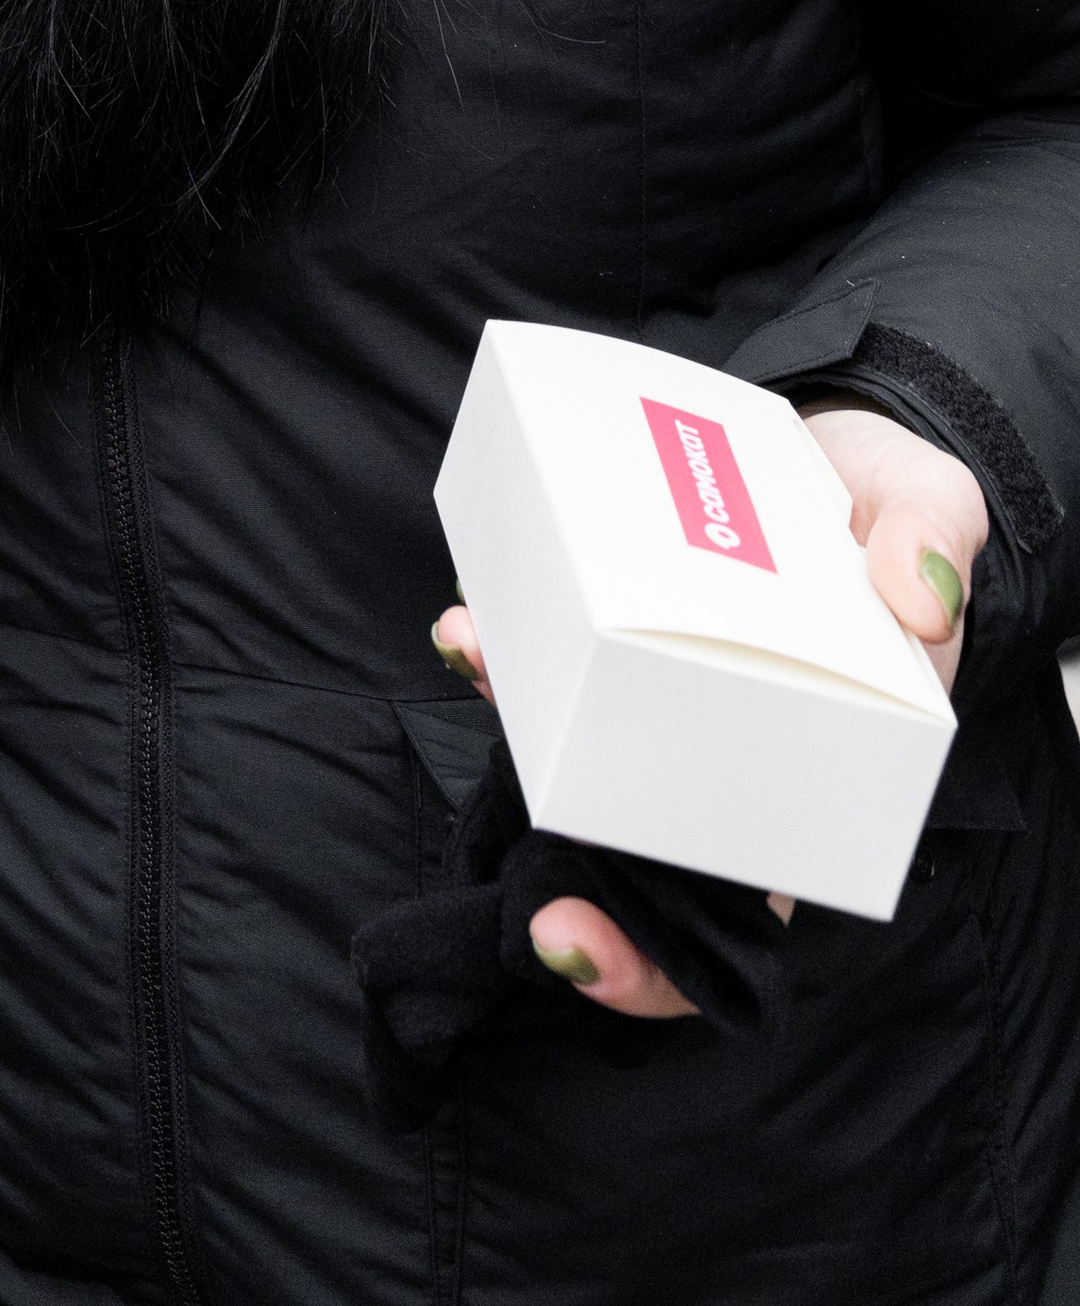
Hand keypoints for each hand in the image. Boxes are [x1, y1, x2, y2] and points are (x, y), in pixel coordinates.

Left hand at [429, 402, 983, 1021]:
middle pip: (638, 863)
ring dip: (516, 722)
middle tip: (534, 910)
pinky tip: (474, 618)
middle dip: (571, 896)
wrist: (839, 441)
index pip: (740, 912)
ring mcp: (657, 688)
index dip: (659, 966)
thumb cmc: (893, 510)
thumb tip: (919, 601)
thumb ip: (934, 542)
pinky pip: (551, 649)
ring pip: (573, 748)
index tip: (584, 948)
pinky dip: (509, 642)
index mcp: (816, 773)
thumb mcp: (931, 508)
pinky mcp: (613, 615)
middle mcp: (725, 753)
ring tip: (479, 660)